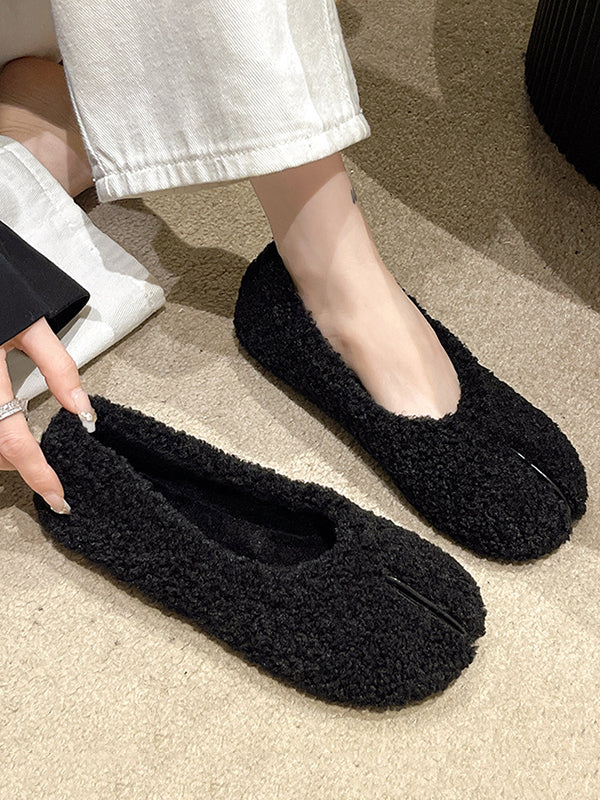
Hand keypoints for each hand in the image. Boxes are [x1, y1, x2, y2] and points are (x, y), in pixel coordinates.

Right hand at [0, 317, 95, 511]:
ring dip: (2, 451)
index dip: (36, 472)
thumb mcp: (31, 326)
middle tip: (47, 472)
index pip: (12, 437)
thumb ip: (58, 368)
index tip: (57, 497)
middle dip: (19, 465)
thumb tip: (83, 412)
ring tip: (28, 455)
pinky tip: (5, 428)